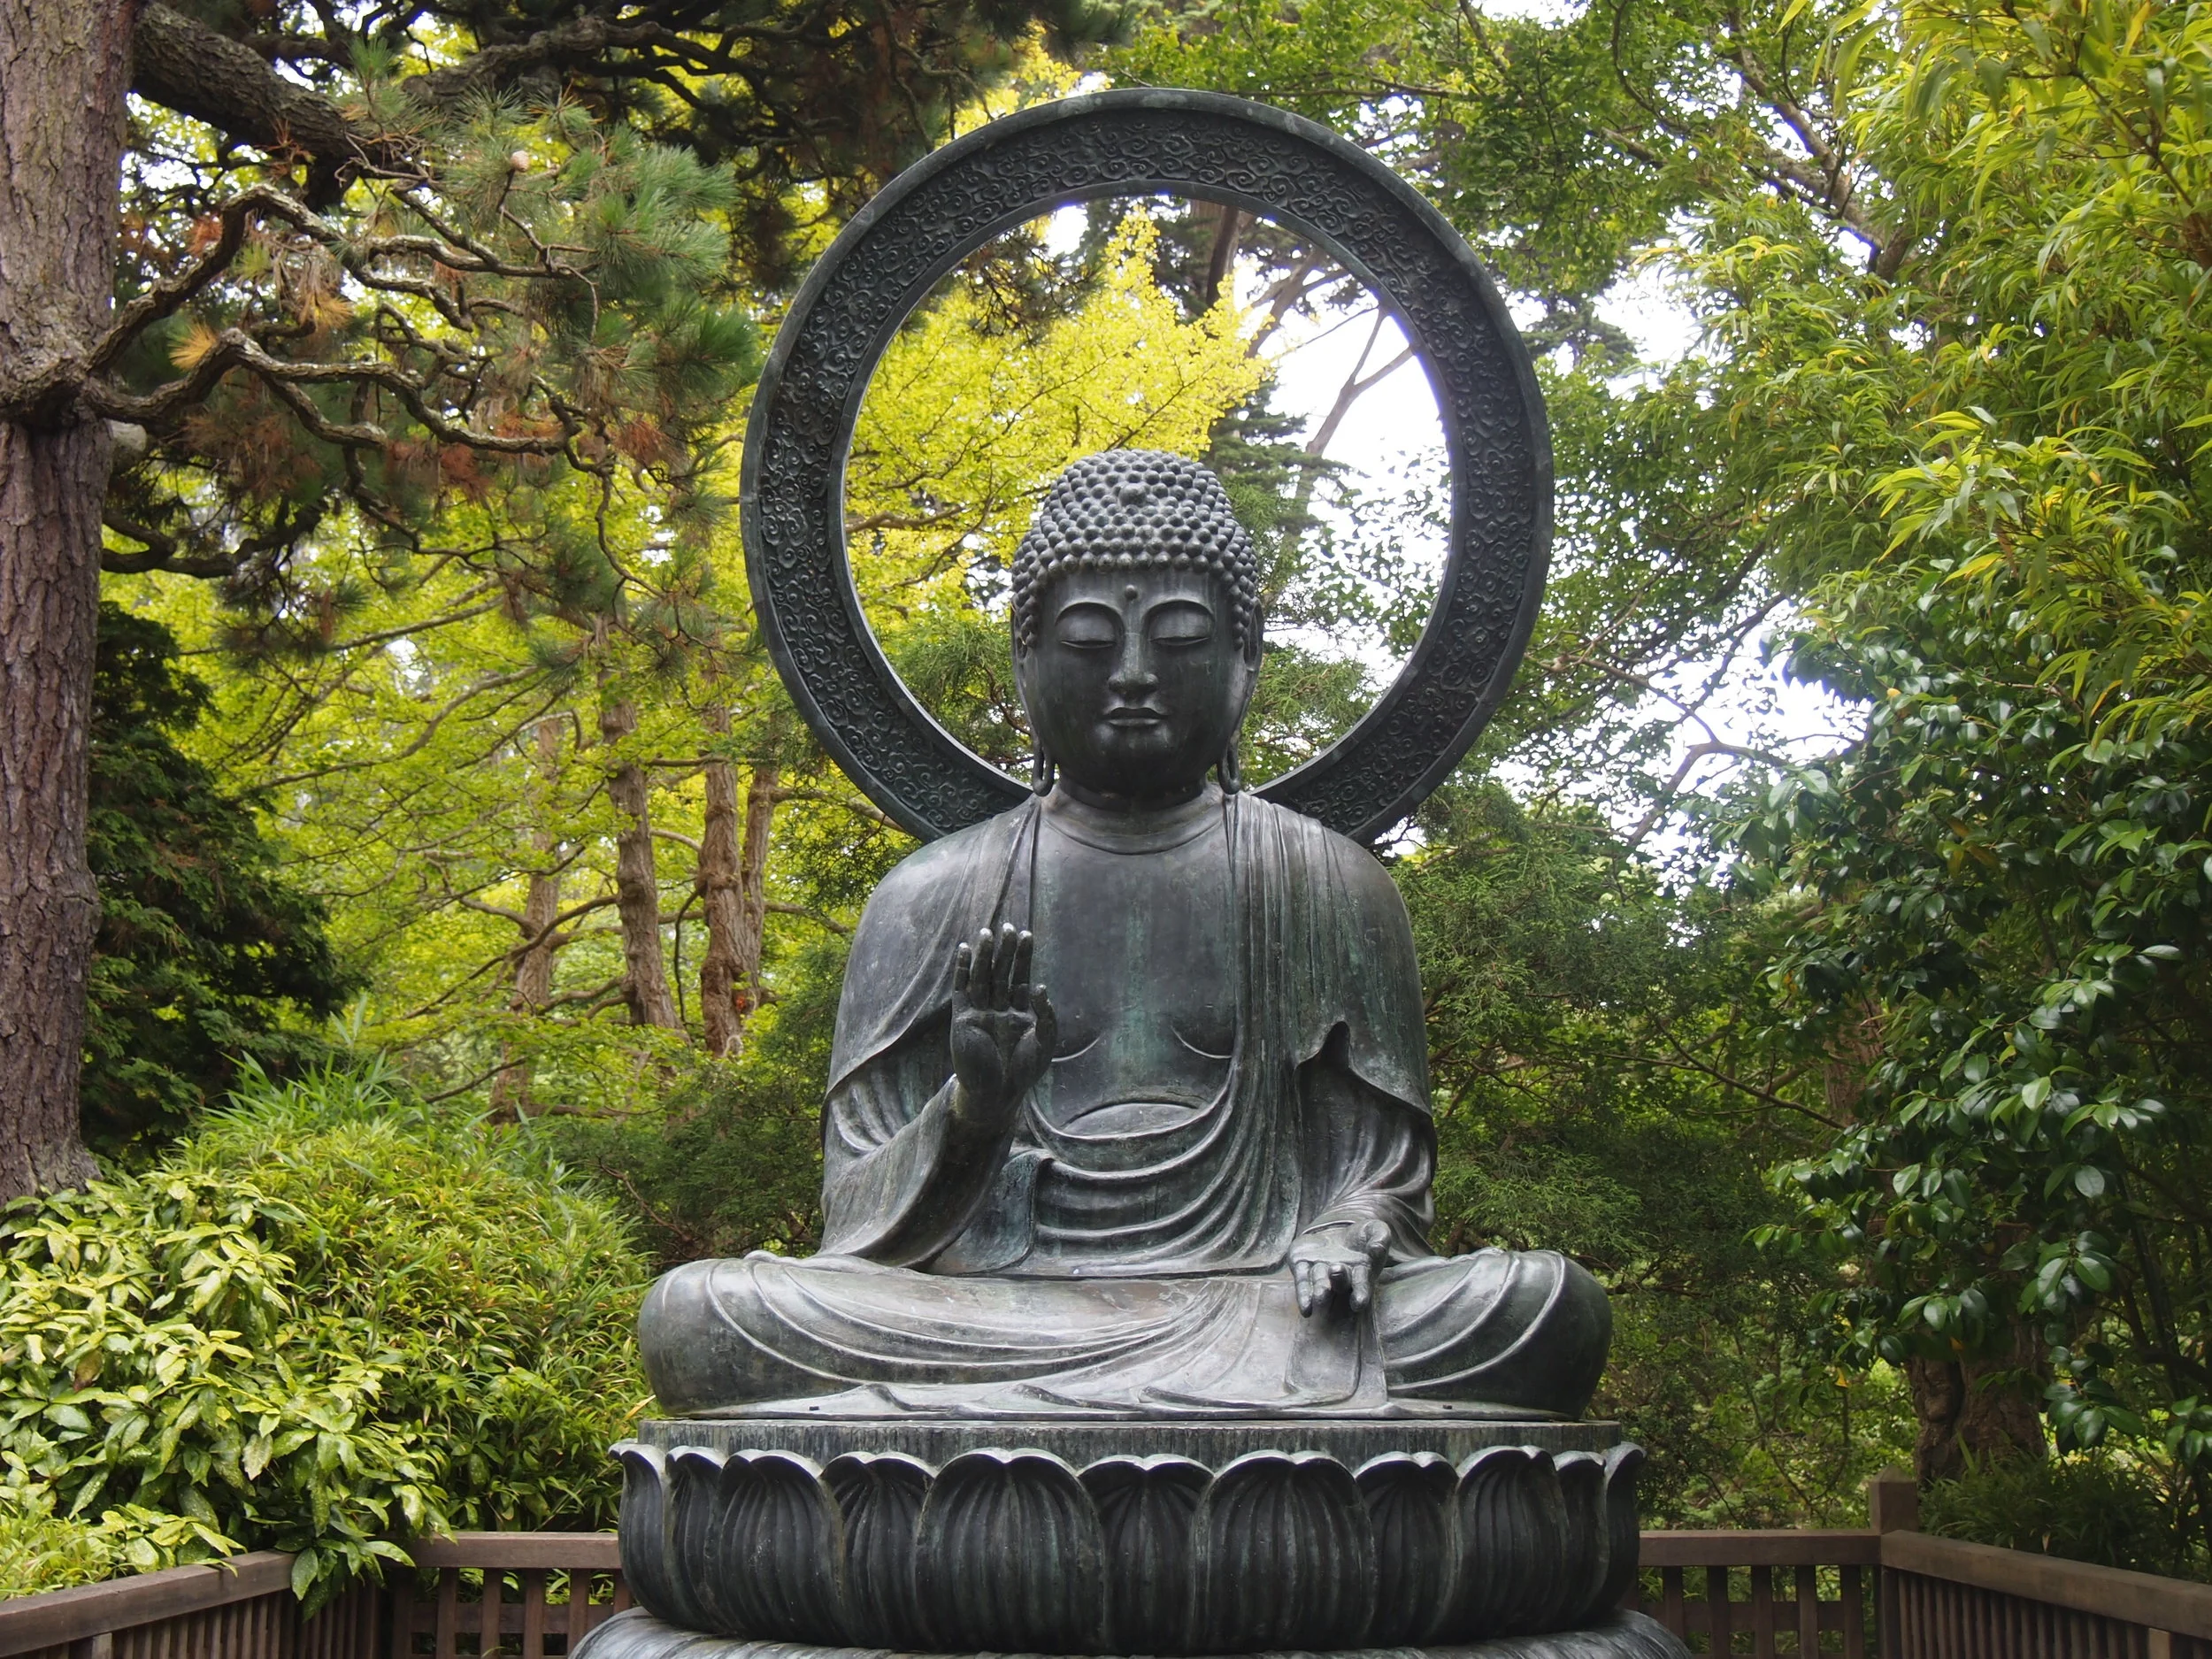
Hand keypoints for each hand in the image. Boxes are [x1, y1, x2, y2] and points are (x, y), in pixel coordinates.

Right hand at [950, 923, 1056, 1123]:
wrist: (997, 1094)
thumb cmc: (1023, 1073)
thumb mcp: (1044, 1042)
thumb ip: (1046, 1015)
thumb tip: (1040, 987)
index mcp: (1020, 1014)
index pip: (1021, 978)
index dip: (1023, 957)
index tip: (1027, 935)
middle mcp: (999, 1010)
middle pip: (1002, 973)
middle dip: (1005, 951)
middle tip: (1009, 927)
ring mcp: (980, 1014)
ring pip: (982, 977)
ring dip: (985, 955)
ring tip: (988, 933)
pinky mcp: (963, 1020)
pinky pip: (962, 990)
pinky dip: (963, 970)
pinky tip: (965, 951)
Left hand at [1290, 1219, 1391, 1316]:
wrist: (1337, 1231)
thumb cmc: (1362, 1235)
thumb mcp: (1376, 1231)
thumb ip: (1381, 1239)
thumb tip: (1377, 1248)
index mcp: (1361, 1272)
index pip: (1361, 1285)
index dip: (1360, 1293)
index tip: (1359, 1303)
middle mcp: (1340, 1278)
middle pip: (1339, 1283)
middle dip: (1338, 1280)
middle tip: (1336, 1271)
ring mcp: (1320, 1273)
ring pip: (1320, 1285)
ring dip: (1320, 1292)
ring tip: (1320, 1297)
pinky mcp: (1302, 1266)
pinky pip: (1302, 1282)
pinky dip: (1303, 1294)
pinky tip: (1305, 1308)